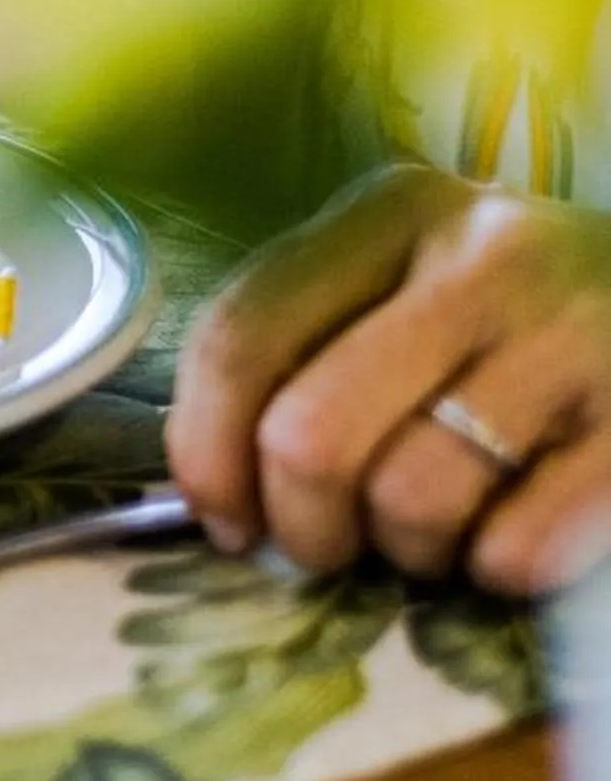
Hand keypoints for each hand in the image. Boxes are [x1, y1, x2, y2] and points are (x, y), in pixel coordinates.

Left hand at [170, 164, 610, 592]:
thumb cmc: (525, 320)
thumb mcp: (414, 286)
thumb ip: (312, 347)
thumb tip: (214, 490)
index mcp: (396, 210)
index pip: (242, 336)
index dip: (206, 454)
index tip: (227, 522)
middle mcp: (484, 255)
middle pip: (311, 433)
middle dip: (303, 524)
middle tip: (329, 547)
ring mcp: (575, 335)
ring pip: (411, 498)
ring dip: (407, 552)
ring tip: (437, 532)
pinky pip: (517, 548)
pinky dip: (497, 570)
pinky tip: (514, 534)